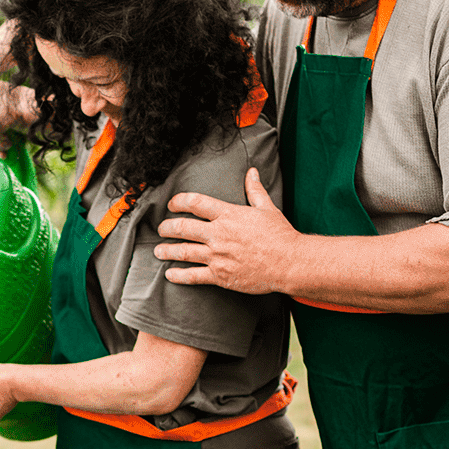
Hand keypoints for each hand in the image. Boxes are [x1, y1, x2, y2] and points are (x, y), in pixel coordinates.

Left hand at [154, 168, 297, 293]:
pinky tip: (170, 274)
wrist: (289, 262)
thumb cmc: (280, 235)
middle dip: (167, 228)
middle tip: (161, 229)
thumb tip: (252, 172)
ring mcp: (217, 256)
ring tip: (158, 250)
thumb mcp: (267, 208)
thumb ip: (254, 190)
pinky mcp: (220, 275)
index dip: (179, 201)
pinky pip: (193, 275)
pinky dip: (179, 275)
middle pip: (183, 227)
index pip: (195, 203)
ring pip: (184, 252)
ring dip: (167, 250)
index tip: (171, 204)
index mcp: (228, 215)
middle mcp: (218, 234)